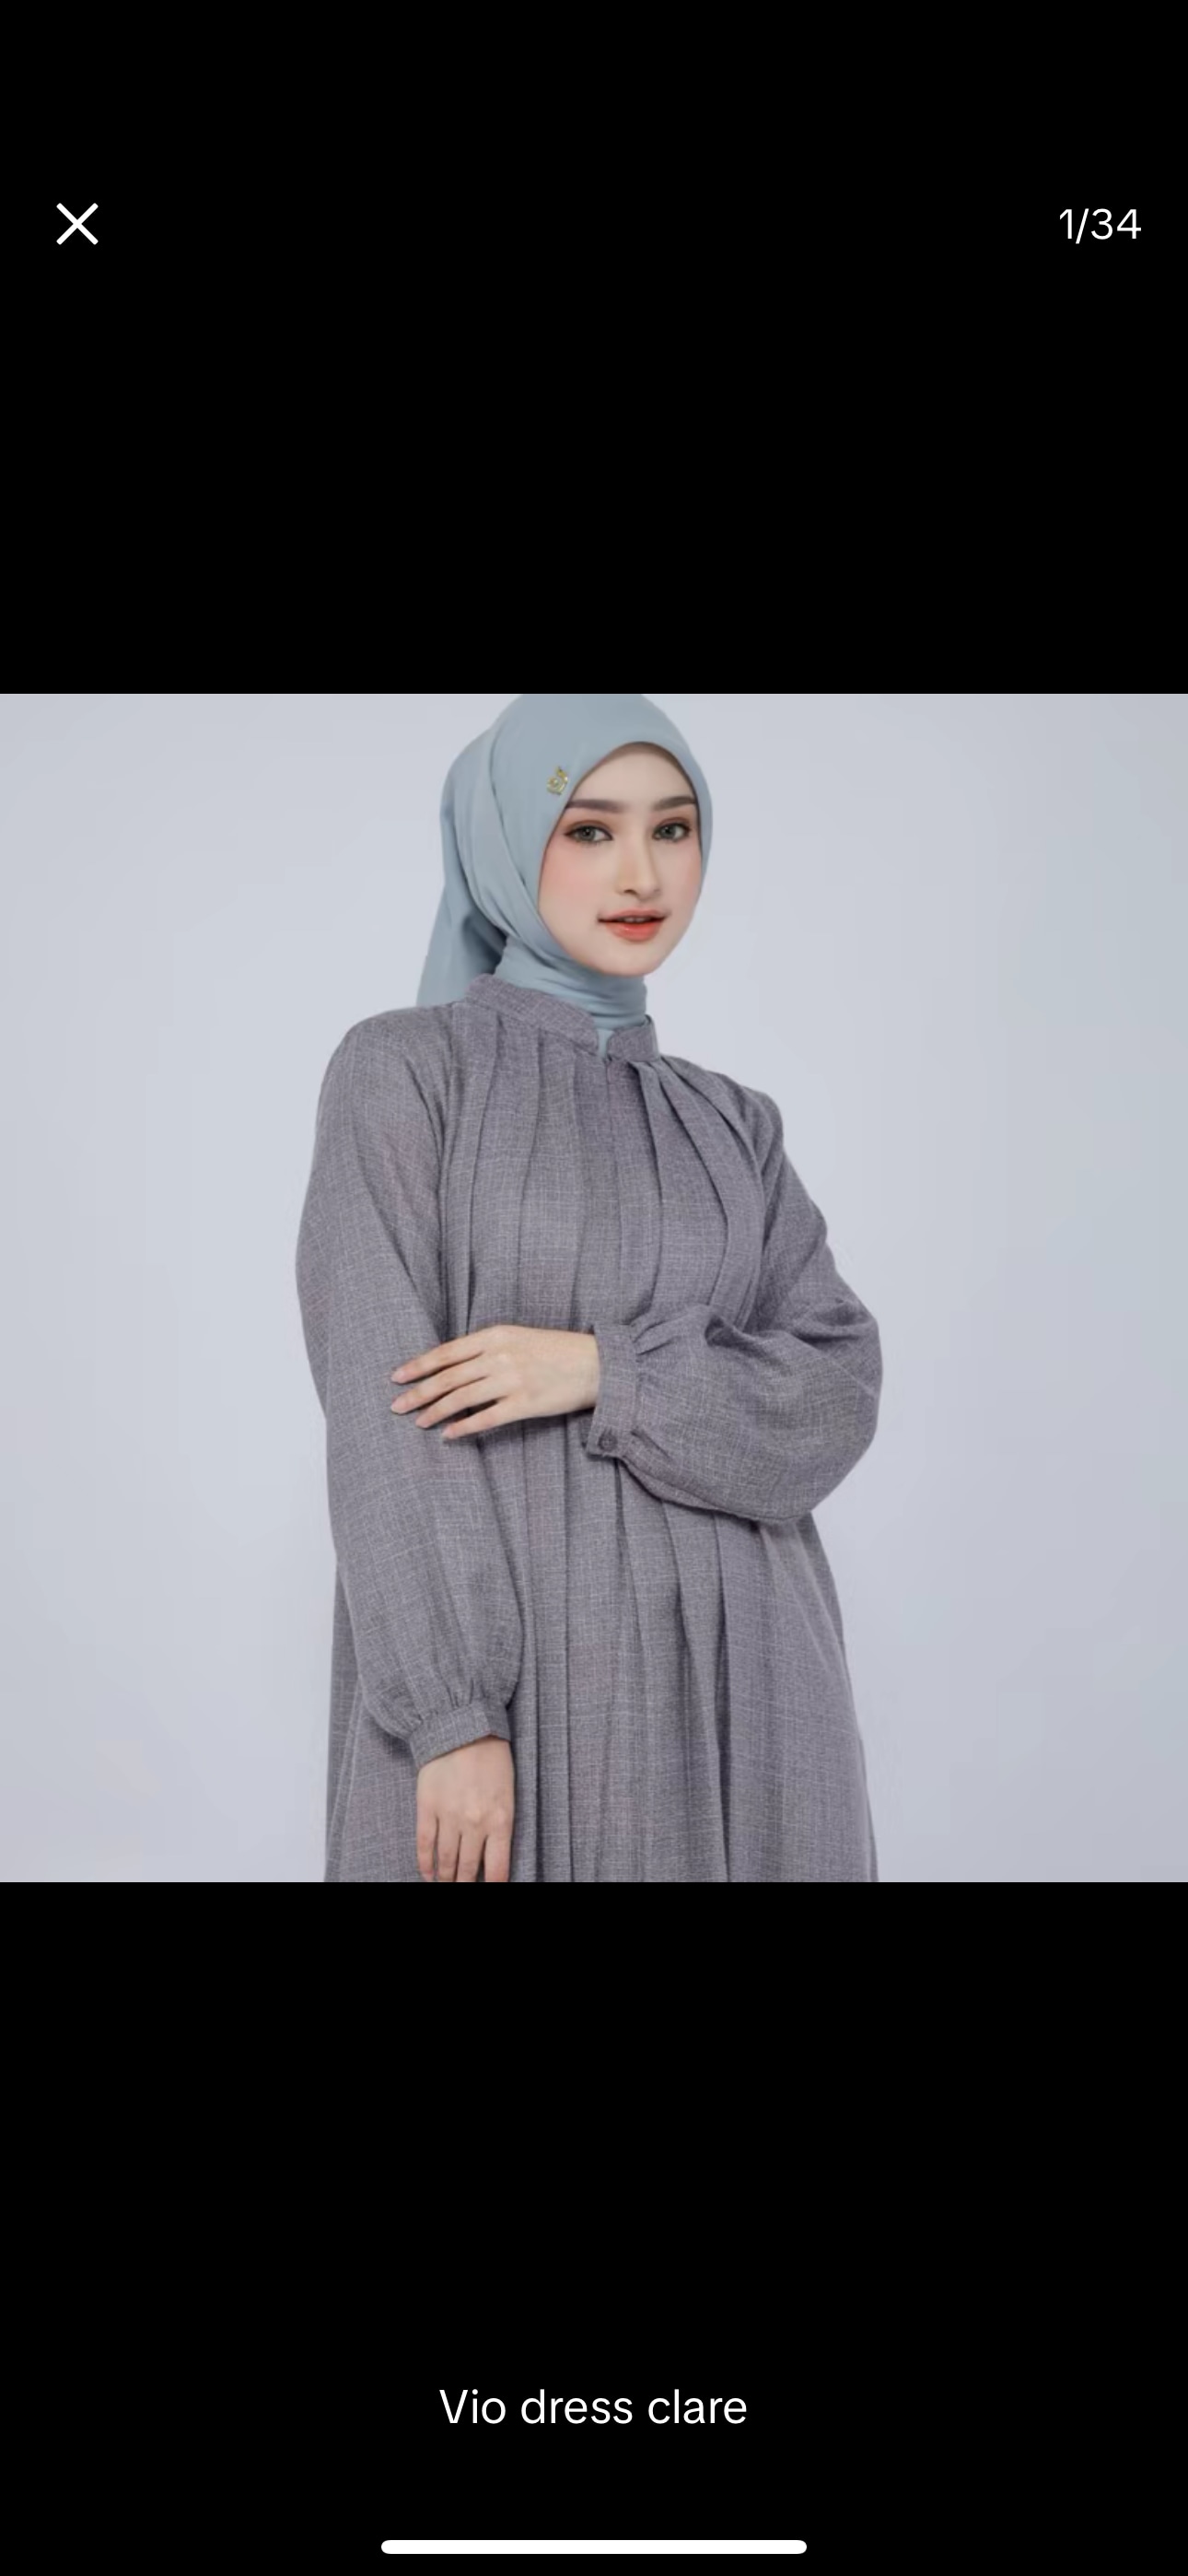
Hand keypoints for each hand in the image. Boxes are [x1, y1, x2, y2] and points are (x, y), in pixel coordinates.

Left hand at [391, 1323, 599, 1440]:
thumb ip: (485, 1349)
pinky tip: (448, 1435)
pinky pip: (485, 1419)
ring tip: (419, 1422)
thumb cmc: (554, 1351)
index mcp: (495, 1336)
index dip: (418, 1365)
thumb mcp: (517, 1338)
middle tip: (397, 1406)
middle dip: (418, 1392)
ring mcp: (512, 1380)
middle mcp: (500, 1356)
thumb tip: (451, 1368)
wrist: (595, 1364)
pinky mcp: (525, 1404)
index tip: (397, 1377)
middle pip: (448, 1377)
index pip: (446, 1353)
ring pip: (461, 1398)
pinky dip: (463, 1428)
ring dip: (435, 1412)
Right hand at [417, 1736, 513, 1881]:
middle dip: (466, 1885)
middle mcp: (475, 1823)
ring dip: (446, 1879)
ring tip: (447, 1885)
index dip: (494, 1885)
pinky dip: (425, 1863)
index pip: (498, 1868)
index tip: (491, 1890)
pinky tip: (428, 1874)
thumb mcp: (508, 1792)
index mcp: (501, 1819)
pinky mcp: (427, 1807)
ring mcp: (449, 1816)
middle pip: (469, 1869)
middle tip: (465, 1889)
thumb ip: (501, 1823)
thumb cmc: (492, 1756)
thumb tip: (493, 1854)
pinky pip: (425, 1844)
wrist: (463, 1726)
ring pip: (446, 1860)